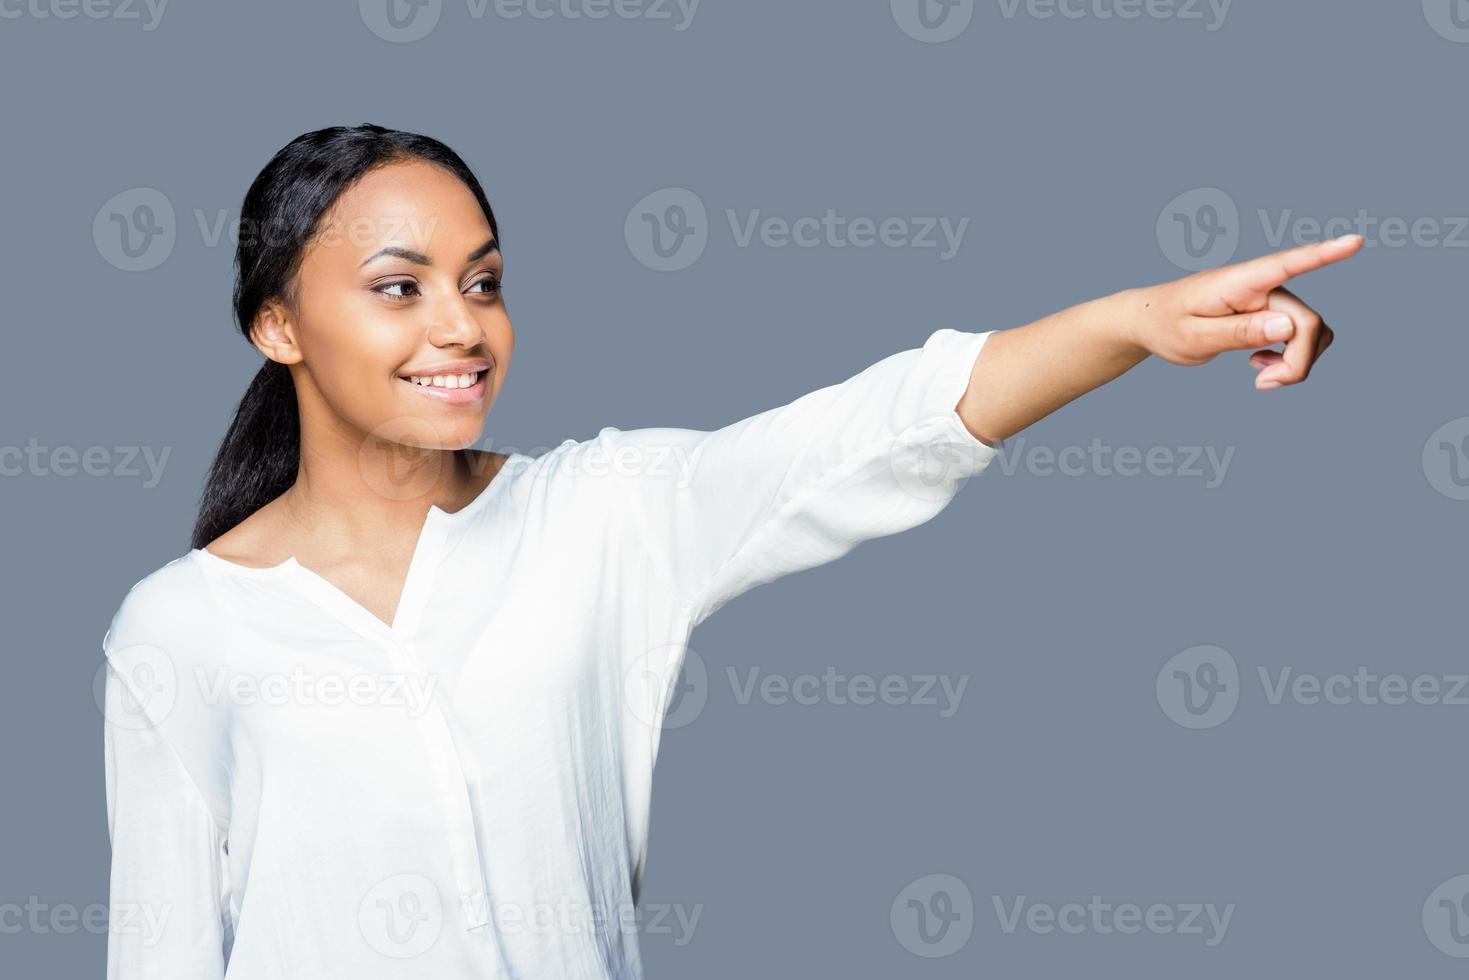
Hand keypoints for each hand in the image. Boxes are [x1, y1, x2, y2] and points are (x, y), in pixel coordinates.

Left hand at [1132, 234, 1363, 389]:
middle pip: (1306, 323)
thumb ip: (1239, 332)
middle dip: (1297, 361)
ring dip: (1296, 362)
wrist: (1152, 322)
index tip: (1355, 241)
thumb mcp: (1194, 337)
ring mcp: (1270, 299)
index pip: (1287, 264)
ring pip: (1312, 331)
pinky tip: (1261, 366)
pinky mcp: (1272, 314)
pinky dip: (1291, 359)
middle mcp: (1262, 286)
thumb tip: (1288, 326)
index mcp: (1239, 283)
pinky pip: (1302, 336)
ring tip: (1260, 376)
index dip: (1324, 255)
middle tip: (1262, 384)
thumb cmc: (1166, 326)